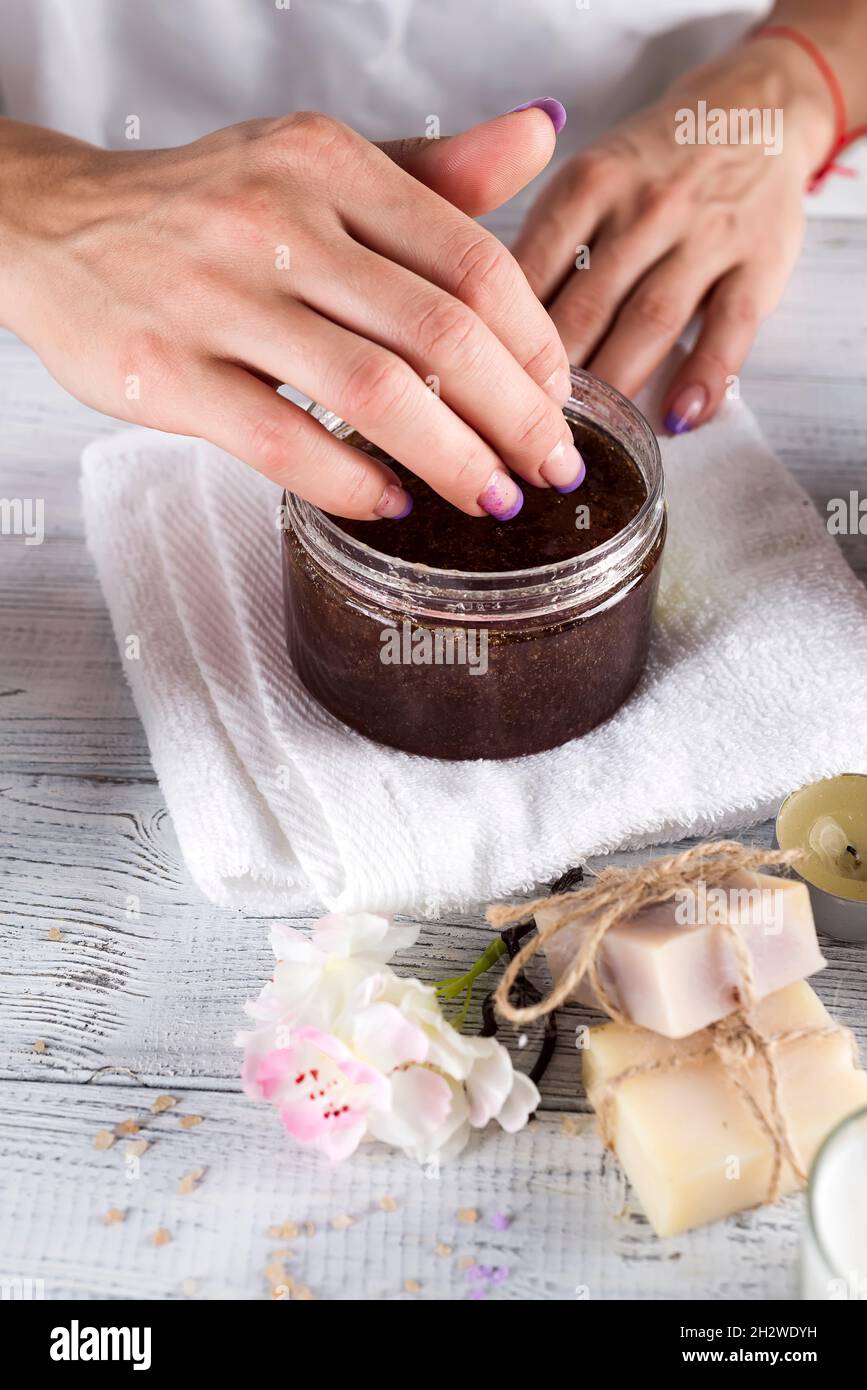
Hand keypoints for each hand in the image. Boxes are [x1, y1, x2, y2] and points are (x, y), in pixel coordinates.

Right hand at [0, 108, 581, 517]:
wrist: (55, 227)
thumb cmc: (205, 207)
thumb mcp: (317, 165)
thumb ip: (432, 170)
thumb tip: (541, 136)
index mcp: (328, 164)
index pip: (471, 260)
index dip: (533, 344)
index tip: (561, 399)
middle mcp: (279, 220)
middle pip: (439, 334)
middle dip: (516, 417)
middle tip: (551, 468)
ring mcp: (219, 298)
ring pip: (372, 394)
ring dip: (452, 459)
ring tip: (492, 498)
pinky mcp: (168, 371)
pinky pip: (281, 440)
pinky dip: (351, 481)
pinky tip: (392, 503)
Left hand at [512, 39, 834, 430]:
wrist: (754, 112)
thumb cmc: (652, 167)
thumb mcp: (587, 180)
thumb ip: (544, 248)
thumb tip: (488, 334)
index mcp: (589, 184)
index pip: (532, 272)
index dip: (502, 340)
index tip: (484, 394)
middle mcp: (647, 206)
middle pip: (586, 306)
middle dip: (551, 378)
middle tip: (523, 434)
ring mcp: (706, 234)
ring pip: (650, 321)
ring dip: (615, 383)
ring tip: (586, 440)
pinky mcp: (760, 261)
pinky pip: (728, 328)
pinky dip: (703, 378)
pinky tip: (677, 419)